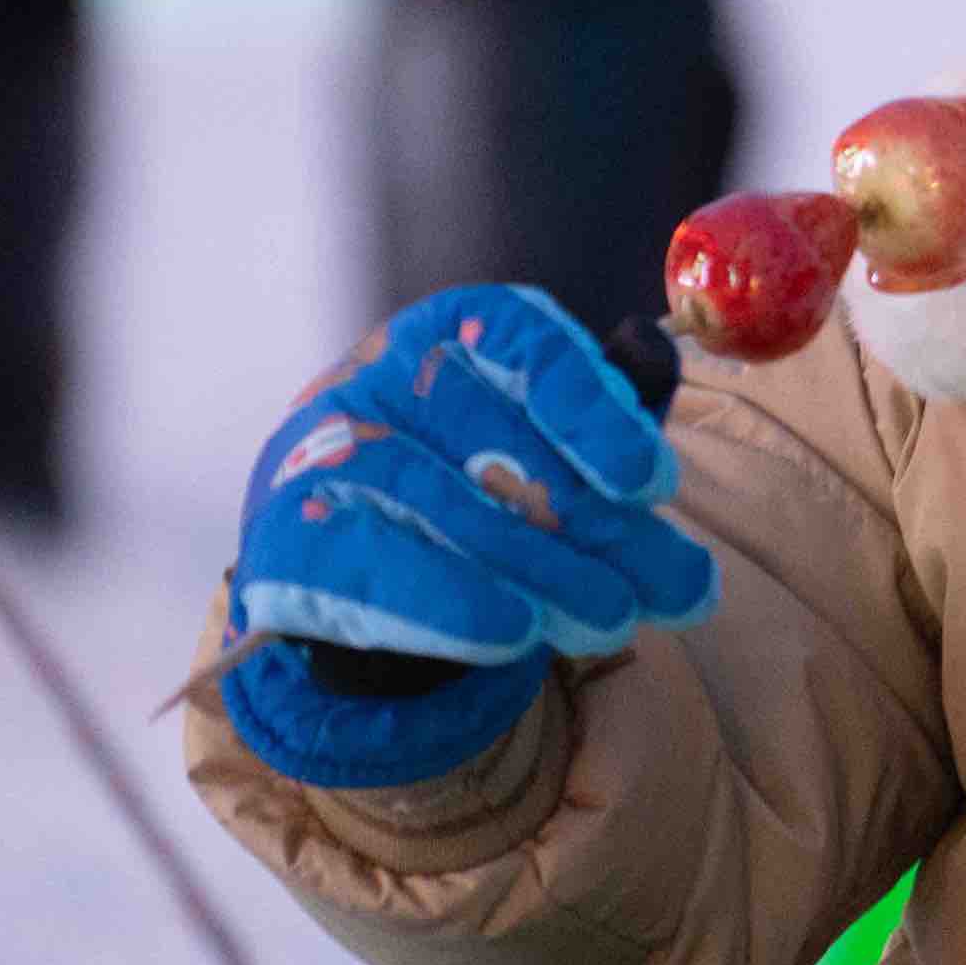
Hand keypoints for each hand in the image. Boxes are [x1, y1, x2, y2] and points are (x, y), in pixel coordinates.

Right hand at [218, 284, 717, 788]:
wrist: (353, 551)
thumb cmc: (477, 477)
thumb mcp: (544, 435)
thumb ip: (604, 412)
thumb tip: (656, 377)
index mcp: (452, 329)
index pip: (525, 342)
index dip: (592, 410)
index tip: (652, 483)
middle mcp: (381, 374)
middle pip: (501, 444)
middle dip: (601, 525)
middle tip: (679, 588)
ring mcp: (325, 450)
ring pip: (445, 508)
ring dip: (542, 571)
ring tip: (615, 619)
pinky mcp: (286, 534)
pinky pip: (372, 565)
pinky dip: (447, 602)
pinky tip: (514, 634)